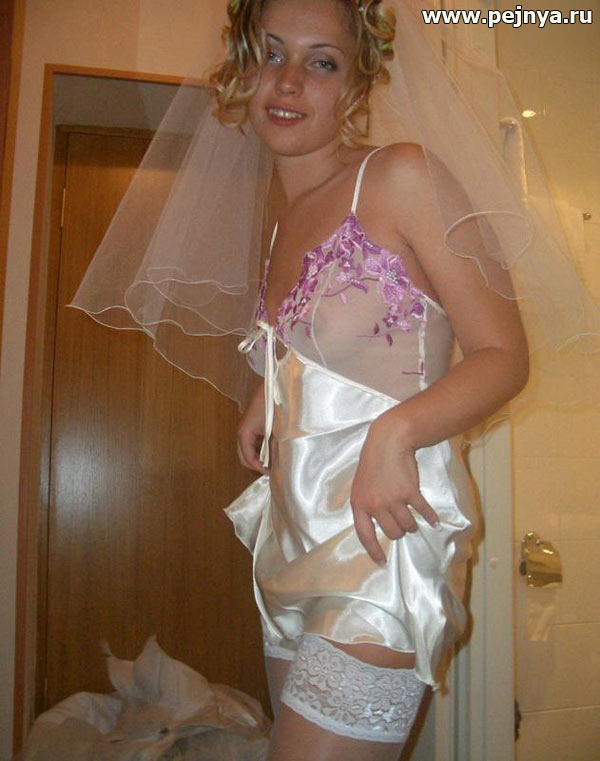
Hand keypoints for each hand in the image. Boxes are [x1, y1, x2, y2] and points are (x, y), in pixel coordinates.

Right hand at [236, 382, 268, 474]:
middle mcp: (241, 431)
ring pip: (246, 450)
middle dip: (255, 464)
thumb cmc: (274, 405)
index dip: (258, 468)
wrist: (274, 385)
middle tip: (271, 469)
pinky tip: (270, 450)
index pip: (247, 458)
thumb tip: (274, 464)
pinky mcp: (251, 425)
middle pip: (243, 456)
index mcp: (244, 433)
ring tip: (272, 461)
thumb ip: (274, 448)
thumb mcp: (276, 430)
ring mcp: (245, 428)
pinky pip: (251, 442)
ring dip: (257, 457)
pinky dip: (258, 449)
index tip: (271, 472)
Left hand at [350, 411, 439, 564]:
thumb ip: (367, 505)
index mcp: (360, 504)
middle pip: (392, 533)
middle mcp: (375, 505)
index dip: (373, 550)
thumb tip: (377, 524)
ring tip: (413, 517)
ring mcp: (393, 500)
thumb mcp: (361, 485)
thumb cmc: (373, 463)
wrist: (388, 442)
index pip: (364, 535)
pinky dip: (431, 517)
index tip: (381, 562)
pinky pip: (423, 512)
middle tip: (401, 522)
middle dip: (399, 531)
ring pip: (407, 525)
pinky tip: (434, 520)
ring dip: (412, 524)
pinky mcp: (410, 493)